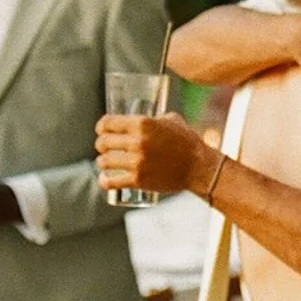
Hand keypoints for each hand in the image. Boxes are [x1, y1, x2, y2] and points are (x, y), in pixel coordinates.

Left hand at [94, 113, 215, 195]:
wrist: (199, 166)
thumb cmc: (187, 142)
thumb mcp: (171, 120)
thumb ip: (154, 118)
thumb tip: (146, 118)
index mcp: (142, 123)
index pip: (108, 123)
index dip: (101, 127)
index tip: (101, 130)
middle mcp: (137, 142)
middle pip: (103, 143)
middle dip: (101, 145)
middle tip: (104, 148)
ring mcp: (136, 162)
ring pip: (104, 162)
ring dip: (102, 162)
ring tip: (105, 163)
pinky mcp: (138, 180)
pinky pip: (112, 182)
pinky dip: (105, 181)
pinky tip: (105, 179)